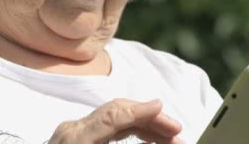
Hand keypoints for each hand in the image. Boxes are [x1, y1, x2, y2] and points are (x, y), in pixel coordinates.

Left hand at [49, 98, 183, 143]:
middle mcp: (72, 131)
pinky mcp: (74, 137)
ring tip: (168, 140)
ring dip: (143, 126)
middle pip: (117, 112)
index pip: (114, 116)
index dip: (141, 111)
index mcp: (76, 141)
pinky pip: (106, 127)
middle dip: (151, 120)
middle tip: (177, 134)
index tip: (163, 109)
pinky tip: (148, 142)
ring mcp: (71, 133)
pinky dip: (129, 131)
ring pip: (114, 118)